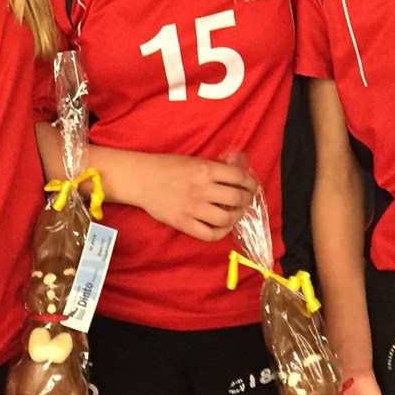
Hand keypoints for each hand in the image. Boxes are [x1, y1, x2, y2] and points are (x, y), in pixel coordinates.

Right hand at [137, 153, 257, 240]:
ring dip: (236, 216)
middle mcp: (201, 189)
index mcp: (205, 169)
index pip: (239, 177)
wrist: (141, 179)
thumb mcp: (195, 161)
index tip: (253, 186)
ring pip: (226, 218)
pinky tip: (223, 226)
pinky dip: (221, 232)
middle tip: (246, 200)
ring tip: (235, 213)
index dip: (251, 183)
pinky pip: (210, 234)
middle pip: (237, 198)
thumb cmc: (168, 167)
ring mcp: (192, 208)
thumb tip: (239, 168)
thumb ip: (216, 166)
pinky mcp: (183, 223)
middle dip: (247, 200)